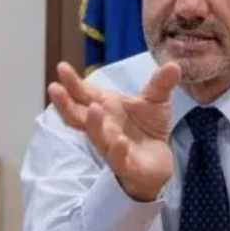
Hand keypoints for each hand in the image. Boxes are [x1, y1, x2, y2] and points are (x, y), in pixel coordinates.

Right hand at [48, 61, 181, 200]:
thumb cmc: (147, 129)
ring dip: (93, 124)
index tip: (62, 67)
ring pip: (97, 138)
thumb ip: (161, 83)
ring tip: (94, 108)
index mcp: (105, 108)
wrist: (157, 162)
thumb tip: (175, 64)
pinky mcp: (126, 166)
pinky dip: (118, 151)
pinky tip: (120, 141)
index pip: (84, 94)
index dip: (72, 83)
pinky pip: (119, 160)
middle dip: (66, 103)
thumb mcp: (156, 102)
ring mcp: (111, 147)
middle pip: (78, 116)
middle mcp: (103, 128)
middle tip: (54, 87)